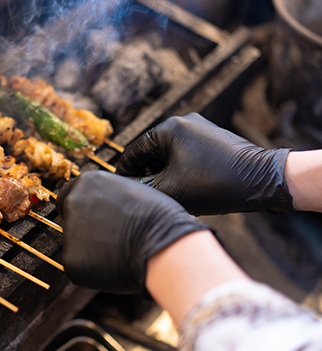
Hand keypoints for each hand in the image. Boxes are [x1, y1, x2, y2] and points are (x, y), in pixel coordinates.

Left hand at [56, 171, 207, 293]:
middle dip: (85, 229)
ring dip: (90, 249)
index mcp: (86, 182)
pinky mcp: (71, 260)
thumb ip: (107, 197)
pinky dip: (92, 269)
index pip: (71, 196)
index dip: (85, 210)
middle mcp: (72, 203)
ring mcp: (69, 232)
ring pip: (75, 244)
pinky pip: (79, 265)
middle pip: (70, 219)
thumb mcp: (130, 191)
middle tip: (110, 238)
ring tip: (118, 250)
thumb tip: (101, 208)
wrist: (164, 247)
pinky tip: (113, 264)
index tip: (97, 219)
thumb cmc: (159, 219)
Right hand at [116, 113, 294, 215]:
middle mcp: (183, 122)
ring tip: (165, 194)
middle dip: (147, 174)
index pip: (134, 152)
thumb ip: (143, 189)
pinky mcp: (213, 139)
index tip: (121, 189)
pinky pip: (186, 154)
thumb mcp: (171, 190)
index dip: (125, 174)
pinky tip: (184, 188)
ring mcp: (200, 129)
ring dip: (164, 173)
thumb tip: (128, 190)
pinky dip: (180, 170)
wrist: (261, 180)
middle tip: (145, 195)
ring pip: (169, 155)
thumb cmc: (216, 183)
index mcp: (168, 128)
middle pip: (152, 153)